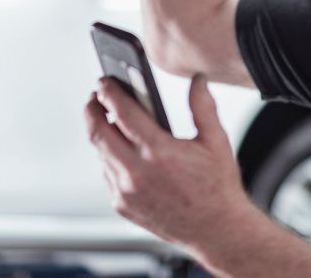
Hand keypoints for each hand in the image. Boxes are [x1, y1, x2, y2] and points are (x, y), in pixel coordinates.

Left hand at [84, 74, 255, 247]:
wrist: (216, 231)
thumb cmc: (217, 187)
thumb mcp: (215, 141)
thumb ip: (202, 106)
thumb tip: (197, 79)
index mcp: (159, 152)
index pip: (122, 114)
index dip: (110, 93)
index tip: (104, 82)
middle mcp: (137, 173)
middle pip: (99, 133)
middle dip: (93, 110)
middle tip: (96, 97)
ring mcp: (126, 192)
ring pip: (101, 153)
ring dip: (101, 133)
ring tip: (108, 119)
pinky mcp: (122, 206)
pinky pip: (107, 173)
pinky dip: (110, 157)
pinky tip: (121, 149)